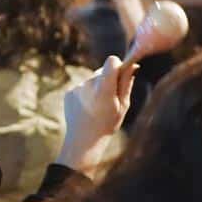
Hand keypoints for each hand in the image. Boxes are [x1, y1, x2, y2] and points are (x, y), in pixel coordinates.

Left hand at [57, 56, 136, 178]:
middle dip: (108, 79)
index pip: (111, 61)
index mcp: (104, 88)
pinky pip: (81, 86)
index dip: (118, 65)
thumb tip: (133, 66)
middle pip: (102, 71)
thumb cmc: (107, 124)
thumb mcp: (123, 106)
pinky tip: (88, 108)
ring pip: (92, 79)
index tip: (121, 74)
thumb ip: (126, 84)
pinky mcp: (69, 92)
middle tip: (111, 97)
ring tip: (98, 106)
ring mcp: (77, 88)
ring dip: (97, 87)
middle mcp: (88, 85)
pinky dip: (86, 93)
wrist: (84, 140)